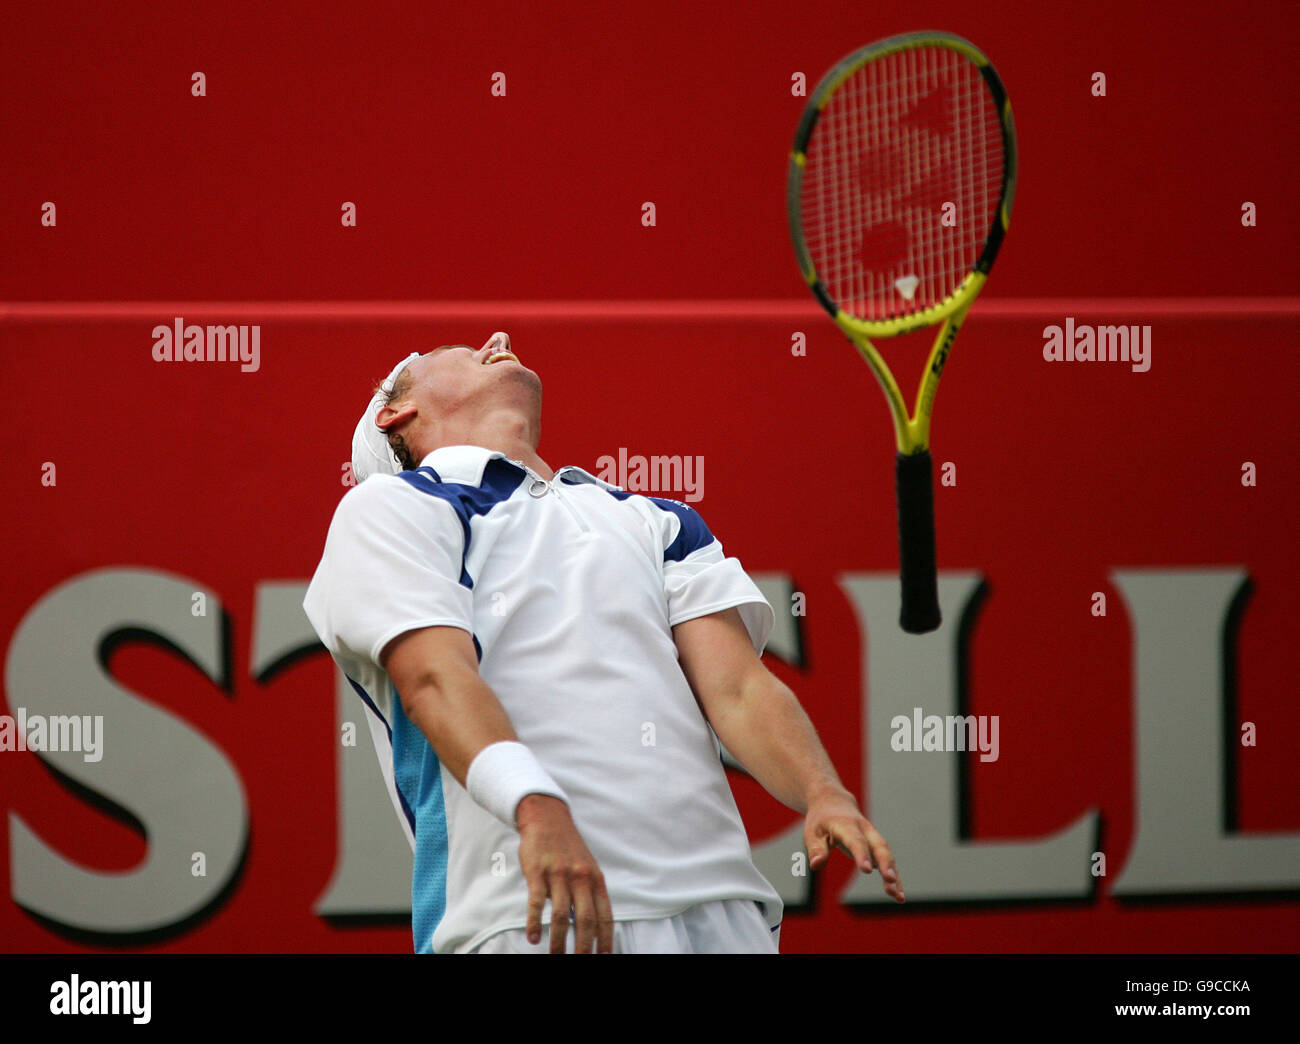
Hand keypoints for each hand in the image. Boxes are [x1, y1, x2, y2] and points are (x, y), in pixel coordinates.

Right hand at [516, 795, 614, 952]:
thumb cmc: (568, 847)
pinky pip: (537, 903)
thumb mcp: (587, 867)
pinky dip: (535, 923)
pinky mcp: (538, 873)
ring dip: (559, 940)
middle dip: (584, 946)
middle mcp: (580, 878)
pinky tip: (534, 938)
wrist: (547, 818)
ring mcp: (559, 875)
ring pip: (562, 915)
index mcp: (596, 879)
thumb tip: (593, 924)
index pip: (604, 915)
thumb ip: (591, 892)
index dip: (605, 939)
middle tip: (580, 961)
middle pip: (586, 920)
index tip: (604, 956)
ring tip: (556, 956)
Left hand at [804, 788, 903, 902]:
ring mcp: (873, 837)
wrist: (835, 803)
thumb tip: (816, 865)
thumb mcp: (812, 832)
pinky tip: (898, 896)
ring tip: (897, 896)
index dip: (862, 854)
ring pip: (886, 855)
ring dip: (893, 874)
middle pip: (878, 846)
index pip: (856, 840)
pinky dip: (894, 878)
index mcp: (846, 824)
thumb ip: (815, 849)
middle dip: (886, 863)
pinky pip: (887, 862)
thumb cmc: (821, 820)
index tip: (867, 870)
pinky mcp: (876, 847)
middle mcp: (864, 830)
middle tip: (890, 879)